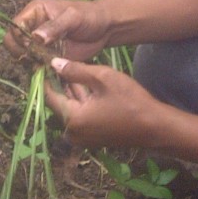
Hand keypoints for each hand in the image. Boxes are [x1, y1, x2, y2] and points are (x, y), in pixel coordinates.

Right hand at [4, 0, 111, 64]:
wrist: (105, 29)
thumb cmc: (90, 16)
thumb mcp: (74, 17)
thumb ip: (55, 26)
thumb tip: (35, 37)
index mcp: (34, 12)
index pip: (14, 27)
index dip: (20, 38)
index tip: (33, 46)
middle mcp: (32, 28)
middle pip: (12, 44)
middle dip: (23, 53)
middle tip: (41, 58)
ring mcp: (38, 44)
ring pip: (22, 57)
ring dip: (32, 64)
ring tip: (50, 63)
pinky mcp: (46, 57)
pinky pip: (35, 67)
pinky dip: (41, 72)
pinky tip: (53, 70)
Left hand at [44, 59, 162, 148]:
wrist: (154, 127)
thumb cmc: (129, 101)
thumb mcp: (102, 78)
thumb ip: (75, 70)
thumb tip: (53, 63)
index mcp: (72, 119)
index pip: (50, 96)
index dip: (46, 78)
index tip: (43, 63)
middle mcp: (73, 132)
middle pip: (60, 103)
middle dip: (60, 83)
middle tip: (57, 62)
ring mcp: (84, 136)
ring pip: (71, 108)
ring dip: (72, 91)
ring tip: (70, 69)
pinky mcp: (93, 136)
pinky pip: (81, 115)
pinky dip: (81, 101)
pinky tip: (84, 84)